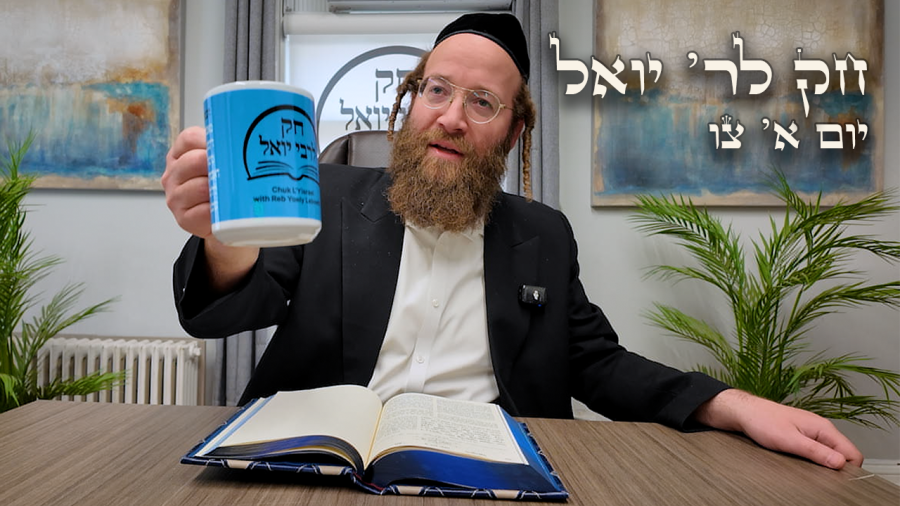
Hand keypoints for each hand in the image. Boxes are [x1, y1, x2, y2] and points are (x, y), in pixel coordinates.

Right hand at [162, 126, 258, 293]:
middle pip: (191, 162)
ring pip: (195, 187)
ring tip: (235, 190)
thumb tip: (286, 136)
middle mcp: (174, 174)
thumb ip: (244, 151)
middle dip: (216, 164)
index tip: (230, 144)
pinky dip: (212, 212)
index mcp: (183, 155)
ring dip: (217, 189)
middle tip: (238, 168)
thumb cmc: (233, 192)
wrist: (234, 228)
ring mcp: (177, 198)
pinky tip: (223, 210)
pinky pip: (197, 214)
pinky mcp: (184, 220)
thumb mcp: (234, 166)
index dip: (209, 140)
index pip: (189, 138)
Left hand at [693, 389, 862, 469]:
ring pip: (830, 453)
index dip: (848, 469)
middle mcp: (821, 429)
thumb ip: (816, 452)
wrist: (745, 412)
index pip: (853, 453)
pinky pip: (818, 450)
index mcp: (823, 428)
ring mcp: (812, 431)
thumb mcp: (790, 441)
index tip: (835, 478)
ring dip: (824, 463)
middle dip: (836, 467)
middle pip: (843, 454)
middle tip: (818, 474)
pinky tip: (802, 460)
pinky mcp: (803, 435)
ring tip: (807, 466)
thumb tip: (840, 463)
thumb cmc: (763, 421)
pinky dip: (814, 458)